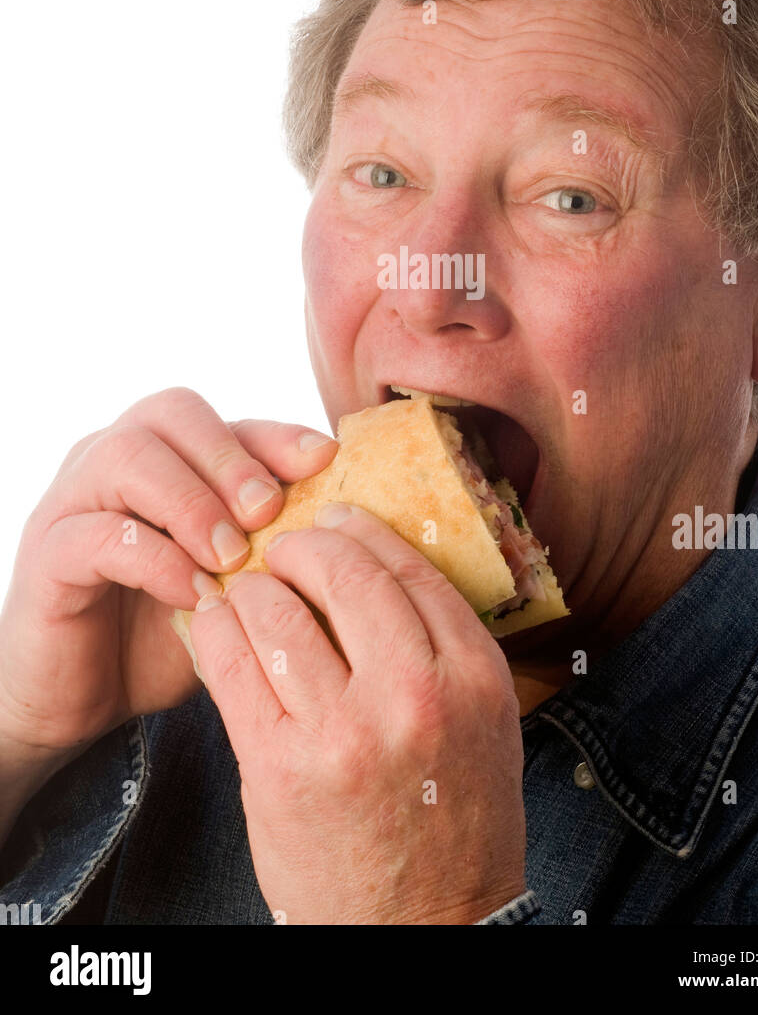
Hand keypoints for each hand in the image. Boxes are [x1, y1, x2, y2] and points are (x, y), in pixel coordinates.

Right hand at [0, 386, 338, 769]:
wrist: (86, 698)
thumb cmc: (167, 628)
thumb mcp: (234, 581)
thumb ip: (274, 544)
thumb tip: (358, 532)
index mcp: (170, 456)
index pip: (229, 419)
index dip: (278, 436)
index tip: (325, 461)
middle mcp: (118, 459)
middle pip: (175, 411)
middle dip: (232, 457)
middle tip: (270, 511)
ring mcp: (75, 499)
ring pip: (129, 456)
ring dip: (191, 500)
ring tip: (232, 555)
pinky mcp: (47, 554)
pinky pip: (97, 532)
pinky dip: (154, 557)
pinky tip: (193, 593)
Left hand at [190, 503, 526, 925]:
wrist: (427, 927)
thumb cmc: (456, 818)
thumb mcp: (485, 721)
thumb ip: (443, 643)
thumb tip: (376, 563)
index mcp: (473, 676)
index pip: (409, 567)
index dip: (362, 529)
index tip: (335, 517)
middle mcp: (415, 696)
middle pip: (343, 575)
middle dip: (302, 546)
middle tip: (282, 547)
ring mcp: (344, 733)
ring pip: (279, 612)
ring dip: (253, 586)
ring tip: (245, 588)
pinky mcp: (281, 768)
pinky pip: (234, 667)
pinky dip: (218, 629)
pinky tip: (216, 620)